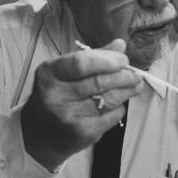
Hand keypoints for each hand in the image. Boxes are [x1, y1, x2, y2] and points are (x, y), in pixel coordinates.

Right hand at [21, 39, 141, 170]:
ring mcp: (67, 116)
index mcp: (49, 73)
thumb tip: (120, 44)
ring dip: (128, 91)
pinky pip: (111, 116)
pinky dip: (119, 108)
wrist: (41, 132)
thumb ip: (94, 57)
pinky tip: (119, 104)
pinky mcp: (81, 133)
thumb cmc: (59, 94)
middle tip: (136, 74)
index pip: (81, 63)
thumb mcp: (67, 72)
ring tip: (136, 85)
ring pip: (109, 99)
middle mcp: (55, 95)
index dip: (107, 60)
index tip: (124, 59)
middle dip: (124, 76)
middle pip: (99, 82)